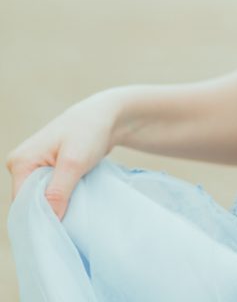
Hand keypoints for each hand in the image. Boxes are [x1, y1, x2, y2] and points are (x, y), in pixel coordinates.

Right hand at [6, 89, 123, 220]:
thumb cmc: (90, 131)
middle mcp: (22, 164)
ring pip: (41, 199)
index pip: (22, 204)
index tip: (60, 231)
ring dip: (57, 206)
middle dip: (49, 213)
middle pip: (30, 203)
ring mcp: (34, 167)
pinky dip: (62, 198)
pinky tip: (75, 201)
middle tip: (71, 221)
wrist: (107, 114)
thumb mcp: (74, 163)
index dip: (40, 219)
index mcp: (20, 162)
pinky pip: (50, 192)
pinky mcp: (47, 169)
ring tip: (75, 209)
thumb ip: (58, 193)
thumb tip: (49, 223)